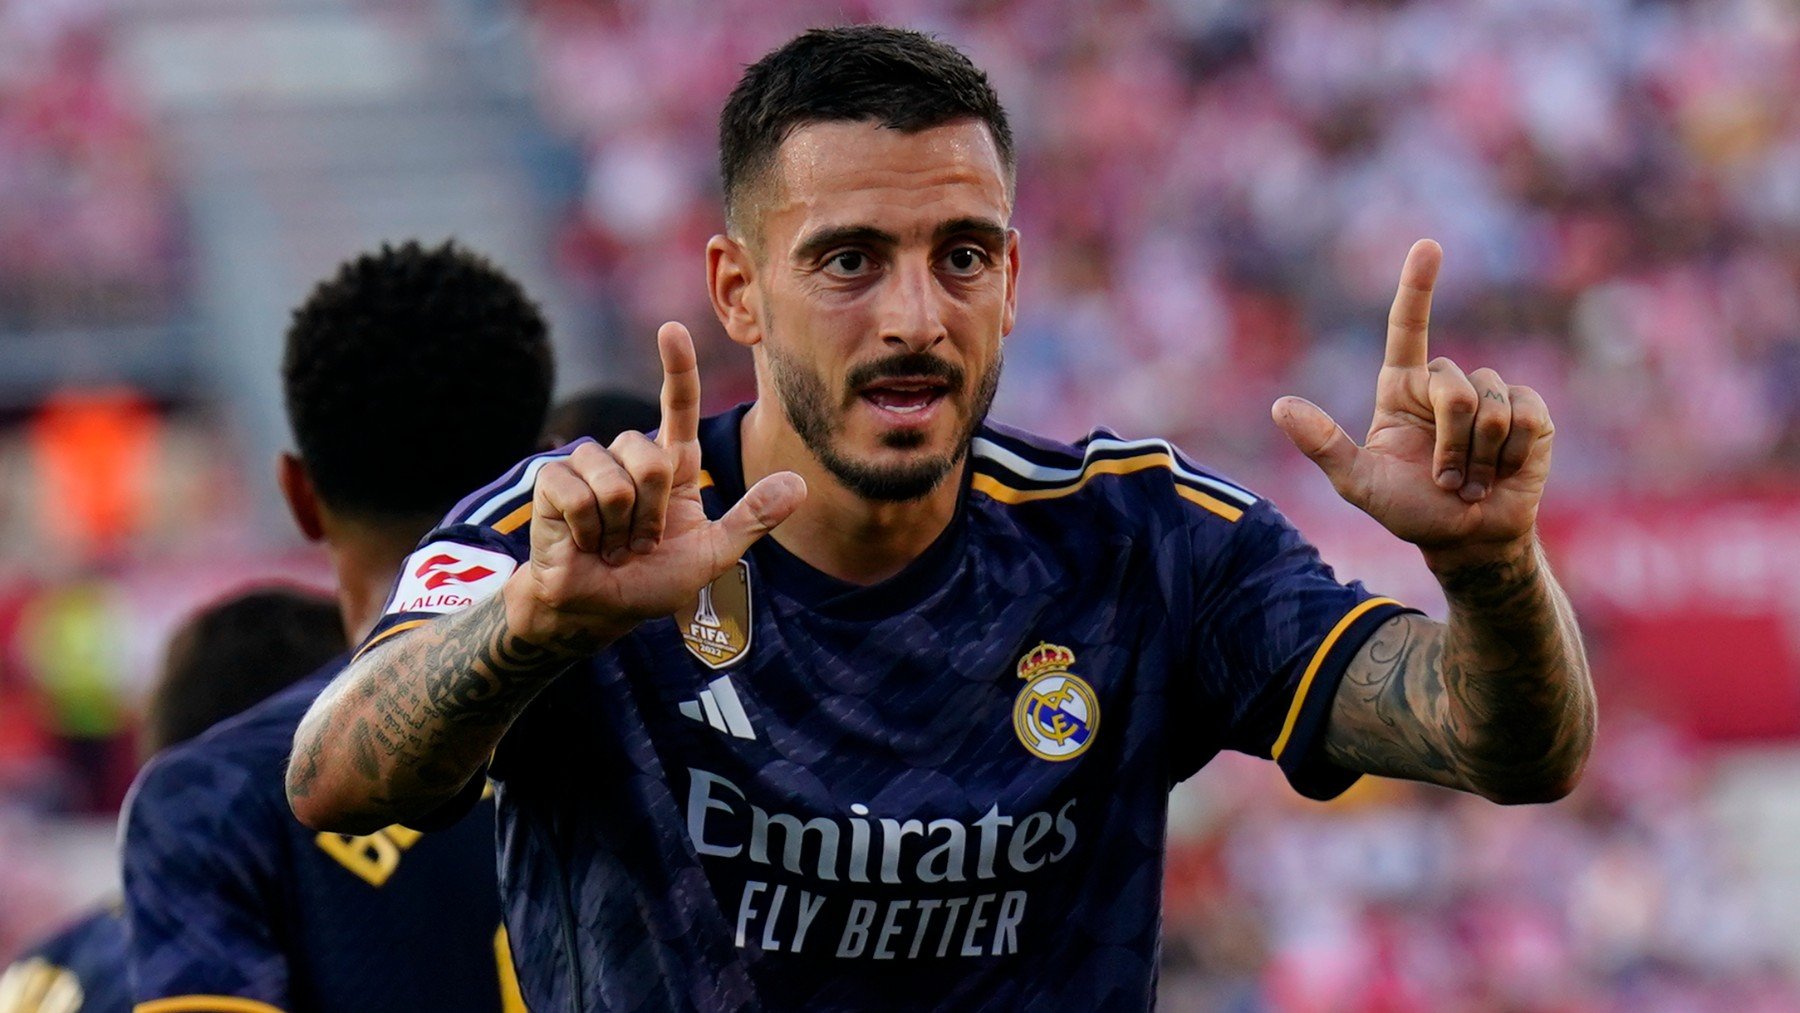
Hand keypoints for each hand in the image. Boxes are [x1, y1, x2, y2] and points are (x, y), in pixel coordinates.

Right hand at [505, 322, 806, 646]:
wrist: (598, 609)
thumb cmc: (652, 581)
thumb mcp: (714, 554)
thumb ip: (752, 519)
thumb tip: (799, 485)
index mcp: (671, 465)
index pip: (678, 406)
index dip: (677, 368)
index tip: (672, 330)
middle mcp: (629, 457)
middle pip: (652, 457)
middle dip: (653, 513)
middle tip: (641, 543)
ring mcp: (589, 466)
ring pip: (616, 478)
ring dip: (620, 526)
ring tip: (611, 544)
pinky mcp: (553, 482)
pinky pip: (580, 495)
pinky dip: (588, 530)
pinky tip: (583, 543)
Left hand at [1271, 240, 1553, 568]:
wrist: (1468, 540)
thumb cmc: (1410, 510)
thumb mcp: (1359, 483)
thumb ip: (1324, 446)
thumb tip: (1280, 406)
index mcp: (1402, 389)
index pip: (1408, 328)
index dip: (1418, 287)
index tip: (1428, 246)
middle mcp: (1445, 385)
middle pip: (1454, 388)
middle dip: (1450, 443)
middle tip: (1446, 480)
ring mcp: (1491, 396)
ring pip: (1490, 406)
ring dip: (1478, 457)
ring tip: (1471, 481)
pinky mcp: (1531, 413)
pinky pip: (1525, 417)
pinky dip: (1512, 454)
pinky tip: (1505, 472)